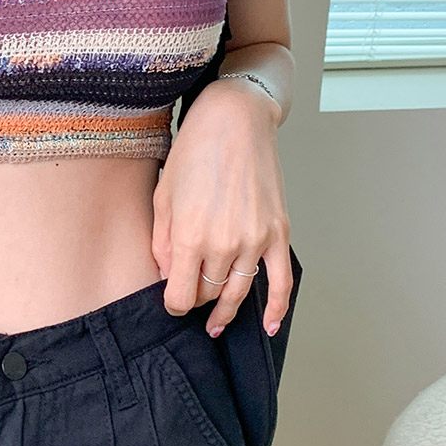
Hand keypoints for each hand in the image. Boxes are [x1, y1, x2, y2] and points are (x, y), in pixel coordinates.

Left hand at [152, 78, 292, 337]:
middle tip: (191, 295)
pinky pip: (282, 282)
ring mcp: (255, 240)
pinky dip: (276, 307)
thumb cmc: (194, 151)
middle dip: (197, 299)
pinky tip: (267, 324)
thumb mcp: (163, 196)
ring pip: (239, 292)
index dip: (173, 304)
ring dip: (226, 311)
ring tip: (216, 323)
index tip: (172, 302)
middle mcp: (224, 244)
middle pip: (209, 294)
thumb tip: (168, 276)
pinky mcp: (279, 232)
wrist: (235, 121)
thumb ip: (163, 243)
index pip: (181, 296)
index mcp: (191, 236)